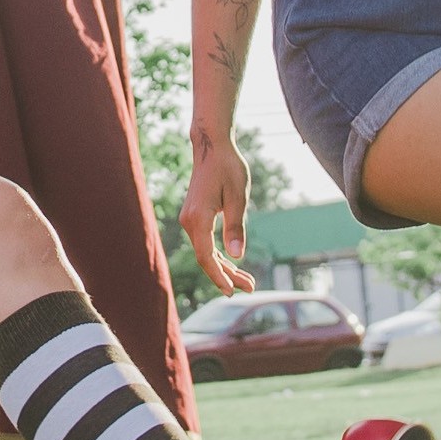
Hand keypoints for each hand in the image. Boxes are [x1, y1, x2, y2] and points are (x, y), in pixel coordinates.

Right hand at [177, 128, 256, 296]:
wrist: (212, 147)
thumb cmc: (228, 167)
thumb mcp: (238, 196)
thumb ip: (236, 226)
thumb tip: (236, 255)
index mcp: (198, 218)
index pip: (206, 256)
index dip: (219, 276)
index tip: (232, 291)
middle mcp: (189, 222)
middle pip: (206, 258)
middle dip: (227, 276)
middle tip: (251, 288)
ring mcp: (190, 220)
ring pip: (206, 252)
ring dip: (225, 268)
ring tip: (248, 282)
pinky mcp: (195, 218)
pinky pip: (205, 243)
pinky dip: (219, 255)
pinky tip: (234, 265)